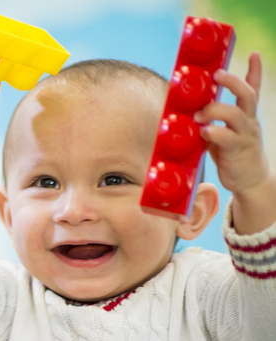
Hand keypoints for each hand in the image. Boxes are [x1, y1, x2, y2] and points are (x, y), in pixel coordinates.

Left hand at [200, 52, 275, 233]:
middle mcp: (248, 121)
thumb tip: (192, 110)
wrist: (251, 179)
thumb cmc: (234, 154)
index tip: (254, 53)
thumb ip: (214, 121)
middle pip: (248, 94)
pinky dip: (213, 132)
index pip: (254, 88)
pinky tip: (203, 132)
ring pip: (236, 114)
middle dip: (233, 81)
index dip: (255, 70)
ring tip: (198, 114)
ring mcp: (244, 135)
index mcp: (246, 115)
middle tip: (217, 74)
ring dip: (215, 110)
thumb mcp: (226, 132)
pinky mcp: (236, 150)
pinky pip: (227, 137)